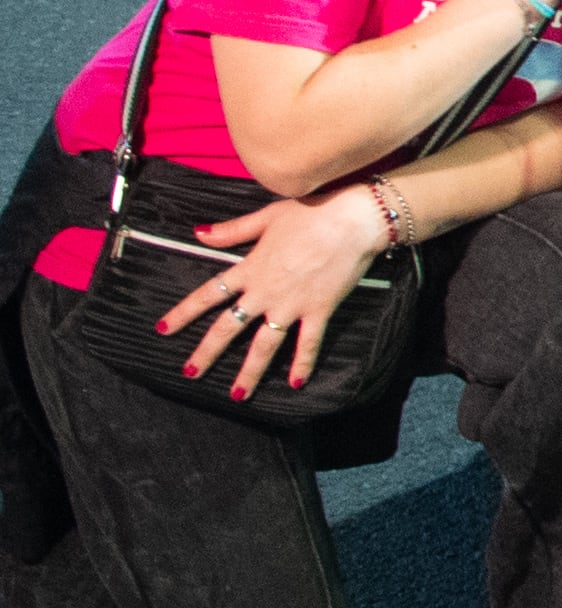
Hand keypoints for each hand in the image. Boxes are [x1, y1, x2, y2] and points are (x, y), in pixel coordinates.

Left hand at [167, 187, 395, 396]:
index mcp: (250, 269)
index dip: (182, 313)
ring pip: (264, 345)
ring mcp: (291, 305)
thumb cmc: (311, 212)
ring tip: (237, 395)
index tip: (162, 330)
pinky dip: (303, 363)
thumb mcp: (266, 217)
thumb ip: (231, 230)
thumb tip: (198, 233)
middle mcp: (265, 293)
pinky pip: (308, 342)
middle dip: (206, 353)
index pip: (208, 295)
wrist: (353, 220)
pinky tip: (296, 383)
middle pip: (228, 328)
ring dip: (249, 372)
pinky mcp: (319, 310)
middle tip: (190, 372)